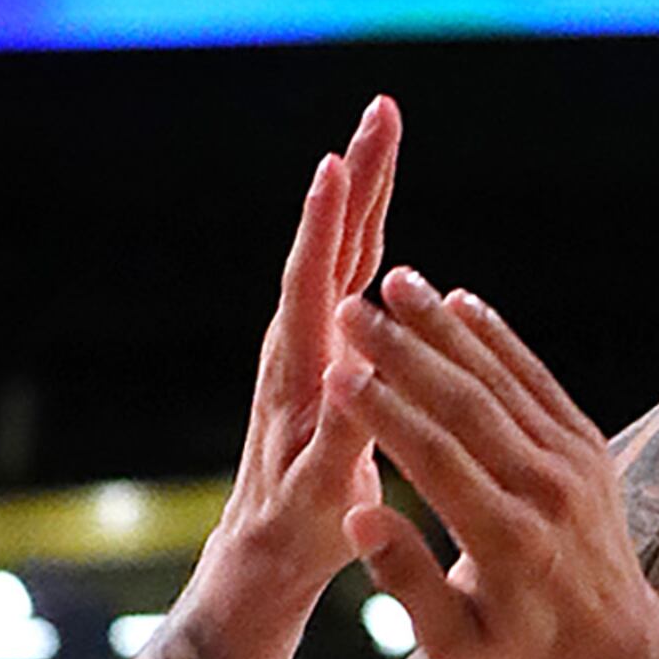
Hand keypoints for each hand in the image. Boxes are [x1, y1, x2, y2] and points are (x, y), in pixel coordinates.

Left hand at [205, 96, 399, 612]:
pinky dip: (370, 228)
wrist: (271, 546)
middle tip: (381, 112)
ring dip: (366, 188)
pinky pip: (354, 274)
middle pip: (333, 240)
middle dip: (359, 175)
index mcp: (301, 369)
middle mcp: (303, 340)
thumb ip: (348, 440)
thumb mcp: (323, 493)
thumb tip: (366, 386)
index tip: (337, 165)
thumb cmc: (298, 528)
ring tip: (386, 132)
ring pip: (344, 248)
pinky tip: (384, 204)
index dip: (326, 223)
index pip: (312, 278)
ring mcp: (316, 340)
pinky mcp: (335, 349)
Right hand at [332, 271, 658, 658]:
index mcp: (507, 542)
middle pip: (466, 406)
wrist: (617, 650)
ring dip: (446, 328)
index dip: (384, 414)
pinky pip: (538, 382)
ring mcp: (573, 464)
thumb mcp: (454, 644)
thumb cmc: (521, 654)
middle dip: (404, 351)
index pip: (436, 462)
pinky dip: (499, 341)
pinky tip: (461, 302)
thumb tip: (357, 516)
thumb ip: (406, 581)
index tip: (335, 373)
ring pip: (501, 381)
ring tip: (397, 280)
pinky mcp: (587, 448)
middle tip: (351, 306)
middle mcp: (546, 493)